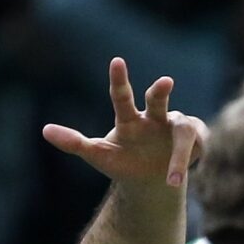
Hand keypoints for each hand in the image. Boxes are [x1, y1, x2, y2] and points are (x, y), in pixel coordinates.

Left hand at [43, 58, 206, 190]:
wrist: (151, 182)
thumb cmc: (123, 162)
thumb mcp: (98, 155)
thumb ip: (74, 142)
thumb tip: (44, 130)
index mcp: (129, 119)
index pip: (122, 96)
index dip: (119, 80)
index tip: (116, 61)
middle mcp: (155, 118)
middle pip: (158, 100)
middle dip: (161, 91)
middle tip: (165, 82)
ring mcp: (178, 128)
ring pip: (185, 132)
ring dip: (180, 156)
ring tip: (173, 180)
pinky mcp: (199, 141)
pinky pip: (198, 148)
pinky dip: (188, 163)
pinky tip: (177, 179)